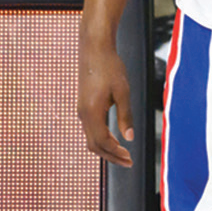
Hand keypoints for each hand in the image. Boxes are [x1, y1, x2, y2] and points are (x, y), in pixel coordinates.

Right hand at [77, 35, 134, 167]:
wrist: (94, 48)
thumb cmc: (110, 67)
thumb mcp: (122, 91)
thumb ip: (125, 115)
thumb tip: (130, 137)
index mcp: (91, 112)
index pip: (102, 142)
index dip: (116, 153)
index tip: (130, 158)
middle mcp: (83, 114)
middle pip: (94, 145)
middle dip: (111, 156)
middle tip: (128, 162)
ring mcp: (81, 110)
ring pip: (91, 138)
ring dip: (106, 148)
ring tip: (122, 154)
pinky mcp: (84, 105)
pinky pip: (90, 129)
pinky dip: (101, 138)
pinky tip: (113, 138)